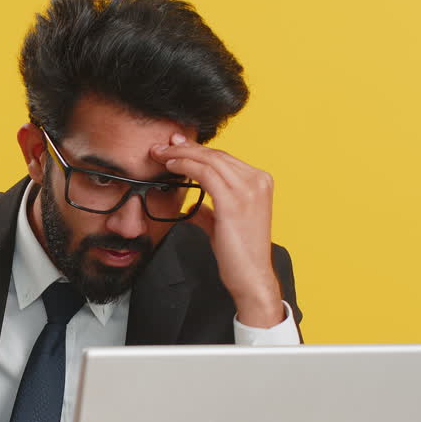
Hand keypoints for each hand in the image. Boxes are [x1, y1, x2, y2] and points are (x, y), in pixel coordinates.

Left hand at [150, 134, 284, 327]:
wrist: (251, 276)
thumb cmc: (239, 254)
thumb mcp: (223, 224)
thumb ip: (210, 211)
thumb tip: (192, 206)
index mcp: (259, 182)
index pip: (224, 158)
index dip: (198, 150)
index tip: (177, 145)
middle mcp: (257, 181)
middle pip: (216, 155)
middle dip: (186, 147)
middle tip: (163, 144)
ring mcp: (248, 189)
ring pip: (209, 160)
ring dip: (181, 154)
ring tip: (161, 154)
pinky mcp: (234, 201)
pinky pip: (205, 174)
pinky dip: (185, 166)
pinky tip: (171, 166)